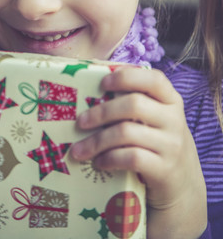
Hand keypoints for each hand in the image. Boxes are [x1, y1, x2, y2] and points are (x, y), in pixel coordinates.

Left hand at [70, 67, 206, 238]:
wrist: (182, 186)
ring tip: (80, 149)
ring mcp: (171, 145)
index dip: (126, 77)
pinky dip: (109, 159)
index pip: (154, 79)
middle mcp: (174, 119)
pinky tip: (99, 162)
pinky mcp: (164, 169)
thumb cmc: (158, 143)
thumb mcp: (155, 120)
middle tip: (81, 122)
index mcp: (171, 100)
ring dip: (97, 140)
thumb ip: (135, 104)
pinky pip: (131, 157)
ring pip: (127, 132)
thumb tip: (91, 92)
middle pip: (134, 104)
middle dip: (102, 112)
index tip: (102, 83)